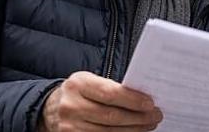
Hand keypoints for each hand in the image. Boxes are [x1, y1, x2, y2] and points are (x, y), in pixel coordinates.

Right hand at [39, 71, 162, 131]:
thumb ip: (112, 88)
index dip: (133, 100)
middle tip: (156, 116)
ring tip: (148, 125)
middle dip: (138, 118)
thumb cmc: (80, 92)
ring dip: (133, 130)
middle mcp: (71, 105)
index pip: (110, 94)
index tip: (150, 104)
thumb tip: (144, 99)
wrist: (52, 108)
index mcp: (78, 84)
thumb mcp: (90, 82)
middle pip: (112, 116)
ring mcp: (69, 126)